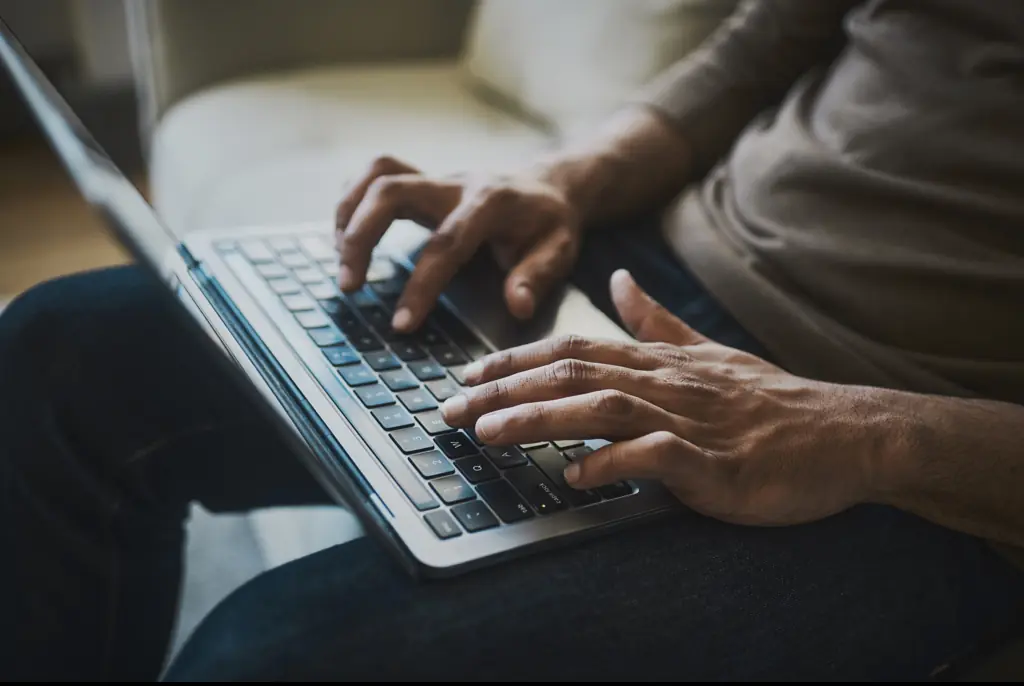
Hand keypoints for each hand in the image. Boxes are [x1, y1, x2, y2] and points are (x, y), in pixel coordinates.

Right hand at [335, 156, 582, 331]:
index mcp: (491, 202)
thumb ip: (536, 277)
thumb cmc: (550, 224)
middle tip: (349, 286)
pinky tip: (347, 239)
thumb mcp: (559, 251)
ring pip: (378, 173)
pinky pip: (377, 176)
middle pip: (392, 189)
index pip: (446, 243)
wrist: (550, 185)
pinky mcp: (422, 181)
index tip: (401, 324)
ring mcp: (436, 178)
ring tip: (342, 262)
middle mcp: (456, 183)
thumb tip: (517, 307)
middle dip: (361, 235)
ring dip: (348, 214)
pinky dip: (354, 202)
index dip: (421, 285)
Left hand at [441, 270, 878, 525]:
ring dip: (539, 419)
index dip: (514, 360)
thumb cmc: (770, 401)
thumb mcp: (708, 353)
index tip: (467, 376)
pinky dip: (612, 464)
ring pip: (601, 407)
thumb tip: (619, 282)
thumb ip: (657, 320)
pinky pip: (655, 458)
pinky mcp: (714, 462)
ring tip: (487, 434)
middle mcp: (665, 383)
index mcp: (658, 361)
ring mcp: (689, 421)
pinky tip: (574, 476)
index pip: (571, 350)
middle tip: (449, 409)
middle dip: (504, 389)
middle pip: (572, 374)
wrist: (845, 434)